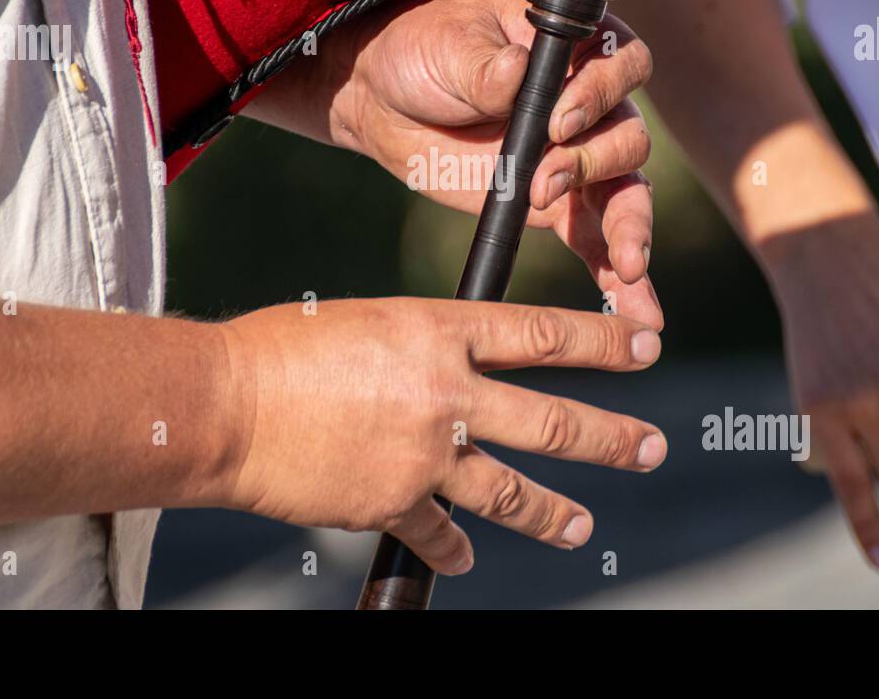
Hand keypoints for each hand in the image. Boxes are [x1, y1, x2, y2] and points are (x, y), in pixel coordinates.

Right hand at [218, 296, 666, 573]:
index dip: (606, 342)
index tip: (648, 347)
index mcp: (439, 329)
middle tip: (654, 449)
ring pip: (512, 491)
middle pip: (551, 420)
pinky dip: (454, 549)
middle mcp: (444, 392)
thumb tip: (465, 372)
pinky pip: (441, 536)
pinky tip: (464, 558)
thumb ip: (427, 345)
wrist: (224, 406)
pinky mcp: (391, 504)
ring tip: (584, 528)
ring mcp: (423, 454)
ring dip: (555, 513)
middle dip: (612, 438)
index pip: (546, 335)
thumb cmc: (284, 346)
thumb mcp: (370, 320)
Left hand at [327, 0, 659, 327]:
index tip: (558, 120)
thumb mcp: (449, 47)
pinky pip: (597, 242)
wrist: (382, 99)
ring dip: (630, 228)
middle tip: (544, 183)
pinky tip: (633, 309)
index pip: (622, 64)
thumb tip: (518, 73)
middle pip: (628, 136)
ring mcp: (577, 158)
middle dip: (595, 164)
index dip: (602, 93)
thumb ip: (486, 66)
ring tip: (627, 265)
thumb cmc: (423, 49)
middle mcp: (590, 102)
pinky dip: (617, 277)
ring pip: (626, 193)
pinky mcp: (555, 207)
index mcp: (574, 48)